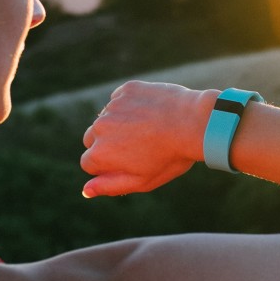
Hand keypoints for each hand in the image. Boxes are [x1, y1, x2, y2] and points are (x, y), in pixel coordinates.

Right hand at [81, 81, 216, 197]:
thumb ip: (110, 186)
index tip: (129, 163)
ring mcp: (112, 106)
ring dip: (118, 124)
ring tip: (147, 130)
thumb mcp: (141, 181)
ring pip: (106, 118)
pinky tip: (150, 113)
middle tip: (137, 147)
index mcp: (100, 153)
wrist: (194, 123)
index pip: (89, 163)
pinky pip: (119, 100)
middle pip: (91, 139)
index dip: (107, 166)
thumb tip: (85, 190)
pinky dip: (129, 106)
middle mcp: (99, 128)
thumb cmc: (169, 157)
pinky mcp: (126, 90)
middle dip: (107, 144)